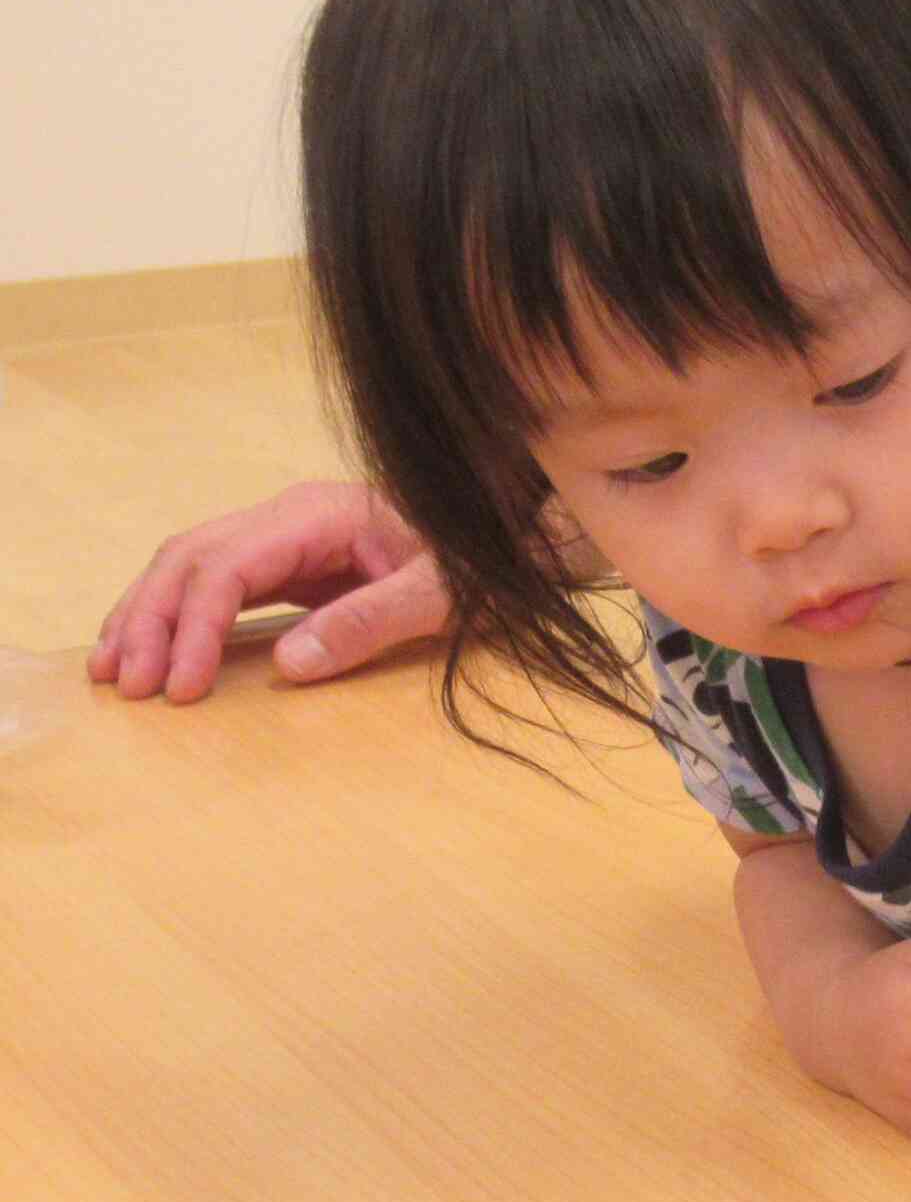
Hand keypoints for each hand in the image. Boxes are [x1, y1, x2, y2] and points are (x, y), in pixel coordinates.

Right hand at [89, 481, 448, 701]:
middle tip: (127, 686)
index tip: (183, 685)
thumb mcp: (444, 594)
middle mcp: (287, 516)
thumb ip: (373, 622)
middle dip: (150, 620)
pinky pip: (214, 582)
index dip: (197, 626)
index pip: (228, 566)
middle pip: (189, 559)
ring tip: (110, 672)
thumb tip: (290, 663)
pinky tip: (149, 649)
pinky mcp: (287, 560)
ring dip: (145, 615)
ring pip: (188, 565)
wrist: (510, 533)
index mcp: (318, 515)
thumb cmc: (484, 561)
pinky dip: (175, 614)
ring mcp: (283, 534)